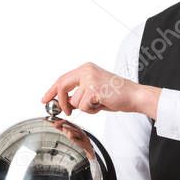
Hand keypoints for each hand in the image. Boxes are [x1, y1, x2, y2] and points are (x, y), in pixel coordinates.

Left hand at [41, 61, 160, 118]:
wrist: (133, 95)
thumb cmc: (116, 94)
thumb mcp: (93, 91)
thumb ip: (78, 93)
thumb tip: (65, 102)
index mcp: (86, 68)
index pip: (62, 79)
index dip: (52, 90)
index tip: (45, 99)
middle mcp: (87, 70)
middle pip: (62, 86)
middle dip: (61, 102)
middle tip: (64, 111)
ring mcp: (90, 79)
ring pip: (75, 101)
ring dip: (85, 108)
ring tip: (98, 104)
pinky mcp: (94, 89)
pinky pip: (84, 106)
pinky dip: (92, 110)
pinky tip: (102, 104)